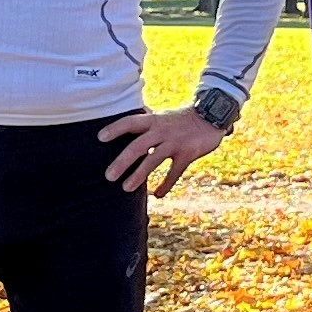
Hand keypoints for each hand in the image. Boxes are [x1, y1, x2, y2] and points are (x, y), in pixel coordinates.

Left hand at [102, 106, 227, 193]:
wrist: (211, 116)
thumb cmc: (182, 119)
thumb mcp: (162, 117)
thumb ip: (146, 123)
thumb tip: (127, 125)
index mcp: (153, 121)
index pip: (130, 122)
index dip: (115, 129)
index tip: (100, 138)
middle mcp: (162, 131)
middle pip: (138, 146)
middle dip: (122, 162)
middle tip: (108, 176)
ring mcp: (175, 142)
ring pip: (153, 160)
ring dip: (139, 175)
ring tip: (125, 188)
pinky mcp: (188, 153)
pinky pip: (174, 172)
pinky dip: (166, 184)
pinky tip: (157, 195)